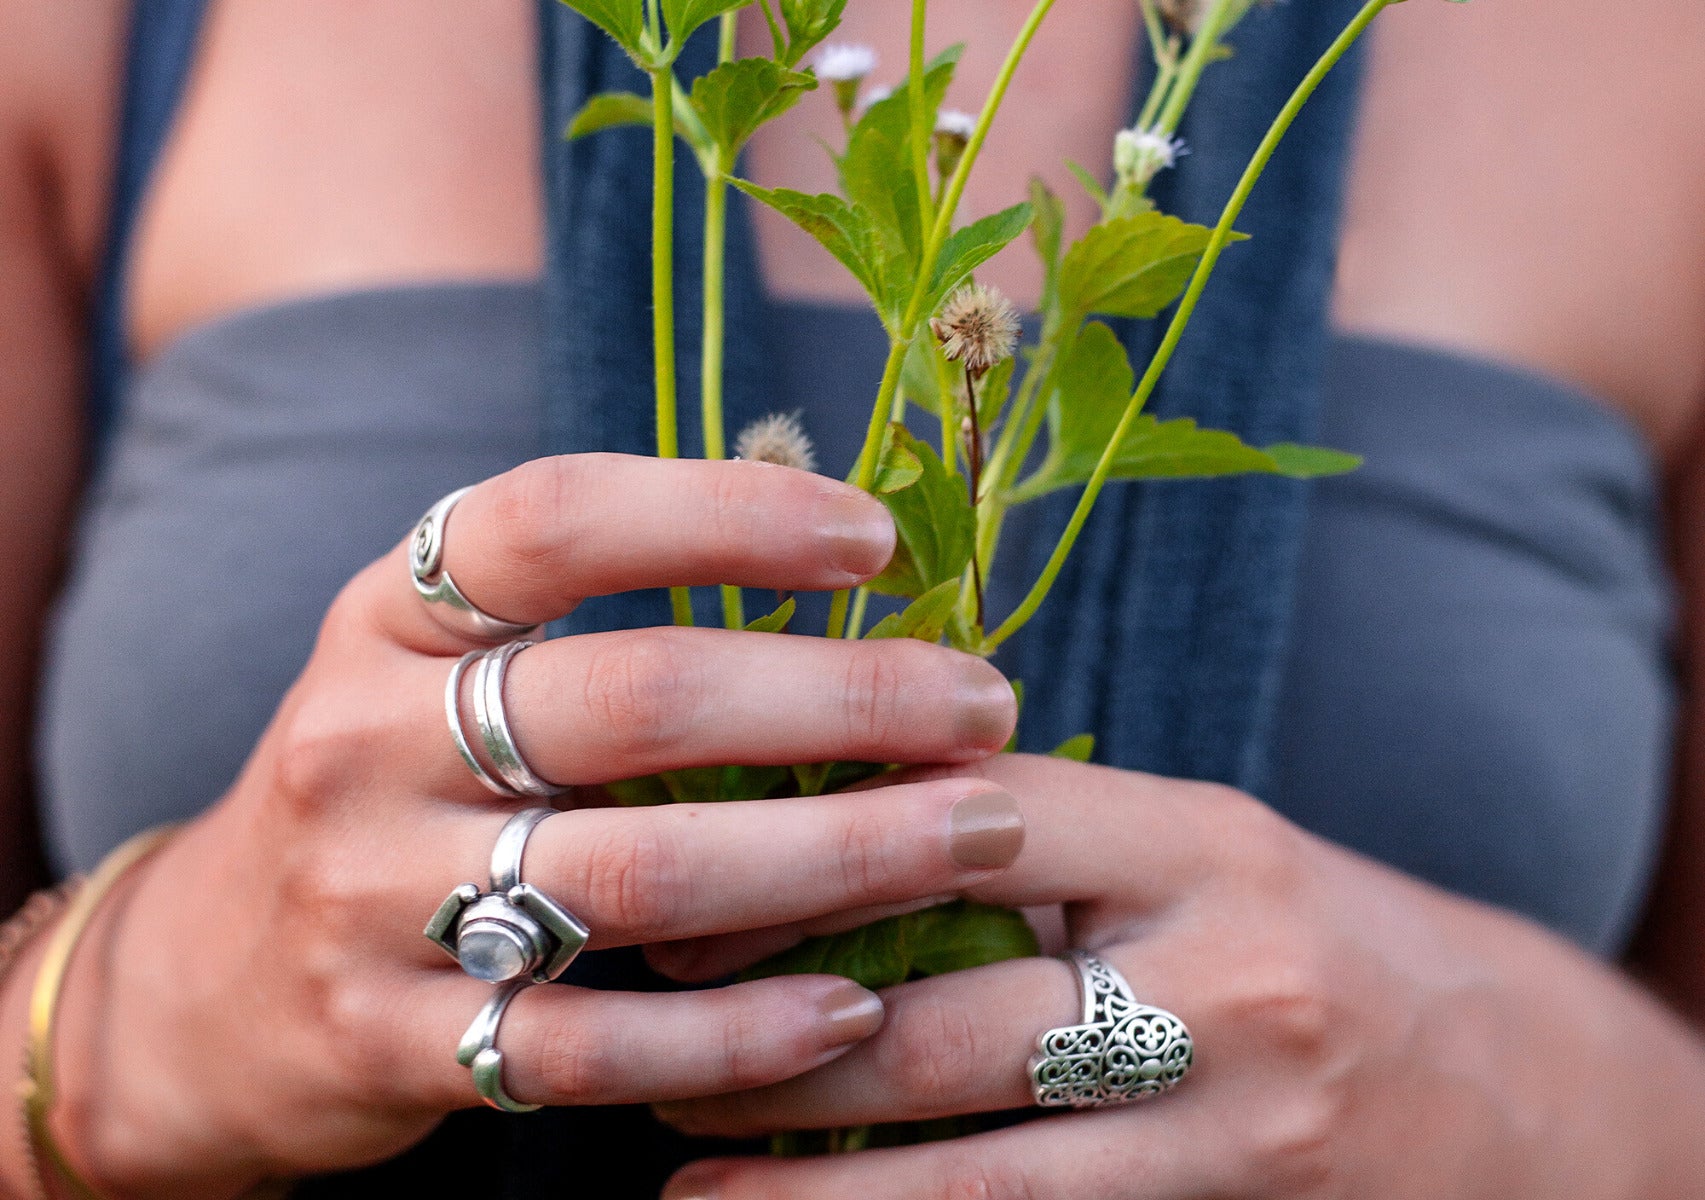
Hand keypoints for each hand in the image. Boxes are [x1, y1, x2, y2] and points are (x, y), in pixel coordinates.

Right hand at [38, 455, 1020, 1198]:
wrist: (203, 987)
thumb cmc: (388, 792)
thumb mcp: (436, 670)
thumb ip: (591, 621)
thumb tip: (843, 557)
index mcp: (388, 618)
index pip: (556, 519)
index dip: (726, 510)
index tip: (874, 535)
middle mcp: (364, 741)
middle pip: (633, 700)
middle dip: (842, 697)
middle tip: (987, 705)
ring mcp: (370, 899)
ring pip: (636, 874)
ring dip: (835, 856)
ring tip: (977, 836)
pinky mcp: (393, 1044)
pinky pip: (591, 1043)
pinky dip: (739, 1029)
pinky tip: (855, 1005)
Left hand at [654, 753, 1704, 1198]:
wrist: (1506, 1086)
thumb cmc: (1308, 939)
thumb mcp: (1194, 852)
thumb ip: (1040, 833)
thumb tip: (822, 815)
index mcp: (1198, 841)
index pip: (970, 819)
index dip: (807, 851)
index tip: (683, 880)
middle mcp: (1220, 979)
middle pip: (945, 1011)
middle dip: (770, 1034)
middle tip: (645, 1038)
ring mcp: (1233, 1123)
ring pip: (970, 1168)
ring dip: (802, 1176)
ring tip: (678, 1177)